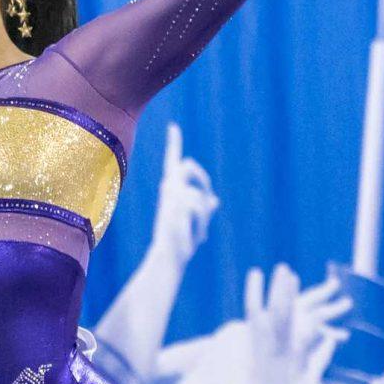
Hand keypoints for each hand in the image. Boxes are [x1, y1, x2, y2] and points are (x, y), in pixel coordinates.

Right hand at [150, 121, 220, 264]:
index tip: (173, 126)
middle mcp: (167, 189)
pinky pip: (198, 208)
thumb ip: (205, 210)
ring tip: (198, 235)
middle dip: (202, 178)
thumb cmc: (180, 242)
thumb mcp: (195, 223)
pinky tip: (194, 239)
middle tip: (208, 196)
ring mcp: (169, 197)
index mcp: (172, 190)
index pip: (173, 162)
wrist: (169, 257)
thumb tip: (215, 200)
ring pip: (198, 195)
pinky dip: (200, 226)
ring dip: (204, 217)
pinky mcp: (173, 206)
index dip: (174, 144)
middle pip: (188, 165)